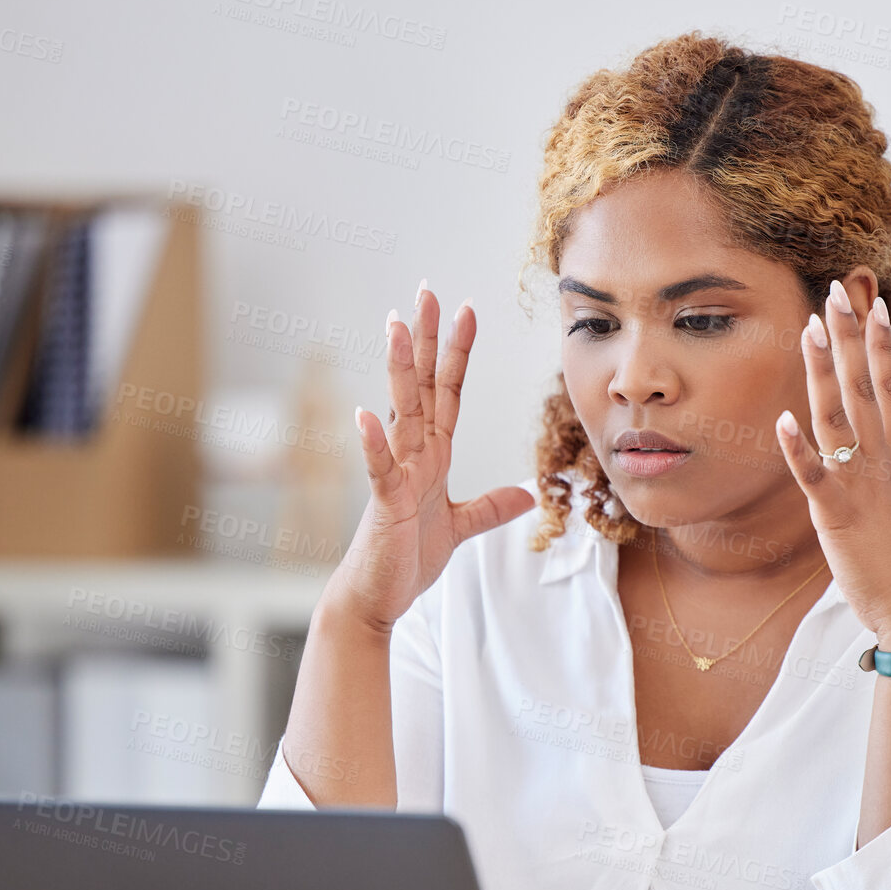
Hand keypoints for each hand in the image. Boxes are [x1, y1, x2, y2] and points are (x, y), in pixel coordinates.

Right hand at [323, 283, 536, 633]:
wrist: (375, 598)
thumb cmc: (406, 560)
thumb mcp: (461, 528)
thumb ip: (490, 507)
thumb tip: (526, 494)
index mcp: (432, 456)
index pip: (446, 392)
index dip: (457, 352)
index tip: (466, 309)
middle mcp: (412, 455)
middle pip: (423, 386)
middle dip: (427, 339)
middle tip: (427, 290)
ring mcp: (395, 475)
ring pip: (401, 413)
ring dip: (399, 371)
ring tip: (396, 327)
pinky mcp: (384, 503)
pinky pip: (378, 468)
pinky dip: (372, 444)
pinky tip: (364, 415)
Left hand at [772, 280, 890, 645]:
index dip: (880, 345)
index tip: (873, 305)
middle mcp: (884, 463)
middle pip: (864, 387)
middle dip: (849, 338)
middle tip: (836, 291)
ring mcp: (862, 486)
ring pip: (838, 417)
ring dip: (822, 372)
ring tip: (809, 328)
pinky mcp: (838, 515)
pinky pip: (814, 476)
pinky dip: (797, 448)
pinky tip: (781, 419)